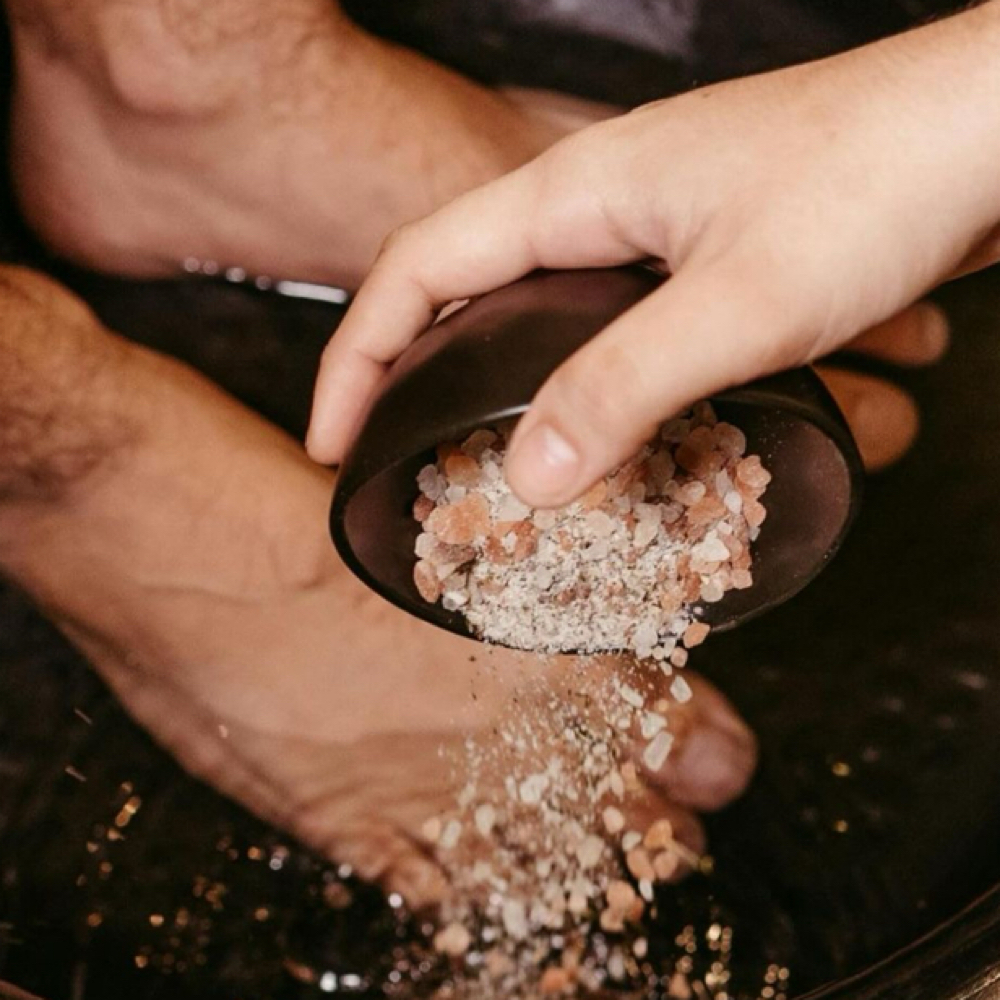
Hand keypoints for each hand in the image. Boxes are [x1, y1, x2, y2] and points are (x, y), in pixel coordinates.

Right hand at [308, 3, 998, 501]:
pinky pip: (626, 335)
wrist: (994, 126)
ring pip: (551, 322)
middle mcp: (602, 209)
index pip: (416, 268)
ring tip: (512, 470)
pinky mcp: (705, 263)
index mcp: (576, 194)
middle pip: (469, 296)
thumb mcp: (740, 299)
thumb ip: (624, 383)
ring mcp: (654, 235)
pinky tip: (639, 439)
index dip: (357, 354)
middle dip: (423, 382)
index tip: (333, 438)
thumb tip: (529, 471)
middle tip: (409, 465)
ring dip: (525, 394)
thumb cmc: (882, 175)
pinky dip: (612, 392)